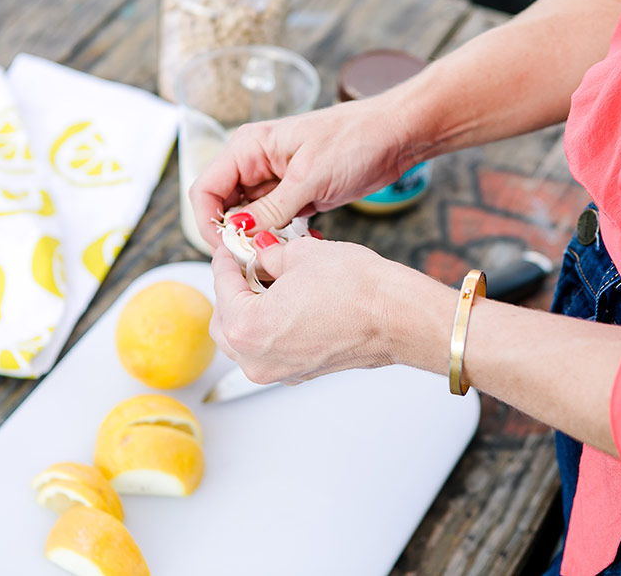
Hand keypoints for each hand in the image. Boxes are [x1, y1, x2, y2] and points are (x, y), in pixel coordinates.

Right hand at [190, 97, 411, 247]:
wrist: (395, 136)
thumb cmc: (355, 140)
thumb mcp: (310, 178)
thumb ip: (271, 207)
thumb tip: (236, 230)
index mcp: (249, 148)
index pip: (205, 189)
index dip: (209, 222)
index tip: (227, 249)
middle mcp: (255, 163)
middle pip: (222, 208)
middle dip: (234, 235)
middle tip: (255, 258)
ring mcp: (274, 181)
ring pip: (247, 219)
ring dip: (259, 239)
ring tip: (281, 252)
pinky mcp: (294, 196)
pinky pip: (272, 223)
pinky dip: (279, 238)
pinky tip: (300, 244)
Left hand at [208, 235, 456, 384]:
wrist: (398, 316)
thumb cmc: (357, 289)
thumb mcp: (301, 254)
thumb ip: (269, 254)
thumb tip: (261, 252)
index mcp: (247, 328)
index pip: (222, 286)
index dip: (227, 259)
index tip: (233, 247)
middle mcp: (257, 359)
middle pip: (224, 319)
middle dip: (233, 289)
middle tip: (249, 262)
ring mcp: (279, 371)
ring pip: (244, 339)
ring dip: (249, 309)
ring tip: (271, 280)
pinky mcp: (300, 372)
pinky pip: (269, 349)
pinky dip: (269, 327)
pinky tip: (287, 300)